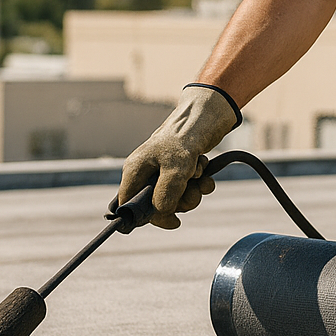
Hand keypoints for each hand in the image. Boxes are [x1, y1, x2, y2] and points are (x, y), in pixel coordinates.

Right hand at [117, 84, 239, 228]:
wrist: (205, 115)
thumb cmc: (184, 138)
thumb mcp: (176, 169)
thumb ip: (166, 194)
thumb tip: (161, 213)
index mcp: (135, 171)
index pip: (130, 205)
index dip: (149, 217)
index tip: (173, 220)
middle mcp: (146, 173)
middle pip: (157, 206)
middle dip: (180, 203)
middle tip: (193, 192)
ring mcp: (162, 172)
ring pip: (176, 199)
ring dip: (194, 192)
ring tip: (200, 176)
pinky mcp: (179, 170)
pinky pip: (188, 188)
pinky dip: (200, 182)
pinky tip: (203, 167)